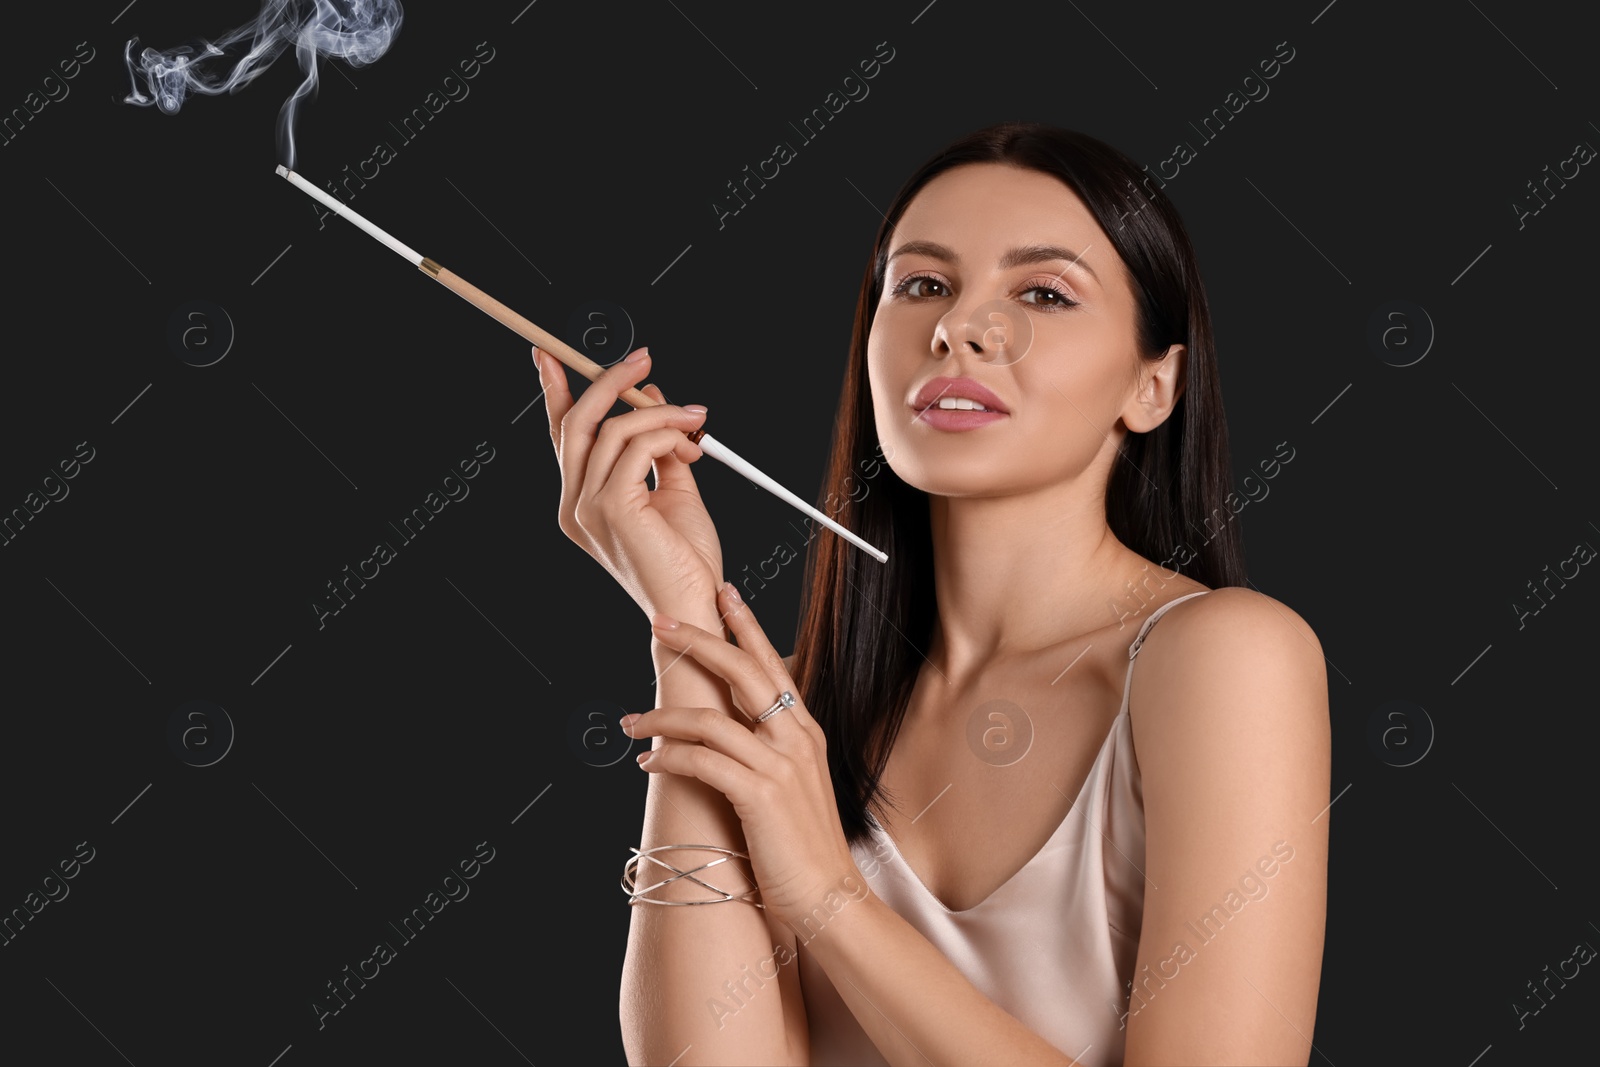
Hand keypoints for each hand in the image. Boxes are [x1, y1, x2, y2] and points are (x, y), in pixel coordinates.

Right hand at [538, 345, 723, 617]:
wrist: (696, 606)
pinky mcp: (612, 508)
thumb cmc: (686, 560)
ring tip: (696, 419)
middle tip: (643, 359)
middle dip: (608, 381)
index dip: (555, 393)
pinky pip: (638, 446)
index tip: (552, 356)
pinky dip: (668, 434)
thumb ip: (660, 447)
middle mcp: (575, 505)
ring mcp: (589, 507)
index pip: (563, 437)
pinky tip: (690, 445)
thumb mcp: (674, 490)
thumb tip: (652, 398)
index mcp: (582, 502)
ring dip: (662, 412)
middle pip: (577, 422)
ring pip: (614, 428)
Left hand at [621, 583, 864, 928]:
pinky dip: (668, 757)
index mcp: (805, 731)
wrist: (830, 897)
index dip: (747, 626)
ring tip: (630, 723)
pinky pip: (702, 760)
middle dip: (698, 640)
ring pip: (710, 717)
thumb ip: (769, 751)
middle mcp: (797, 738)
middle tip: (660, 623)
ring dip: (661, 716)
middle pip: (742, 670)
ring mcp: (780, 764)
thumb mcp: (793, 786)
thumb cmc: (804, 847)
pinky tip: (648, 763)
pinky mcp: (760, 794)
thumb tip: (728, 730)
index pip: (773, 663)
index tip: (722, 594)